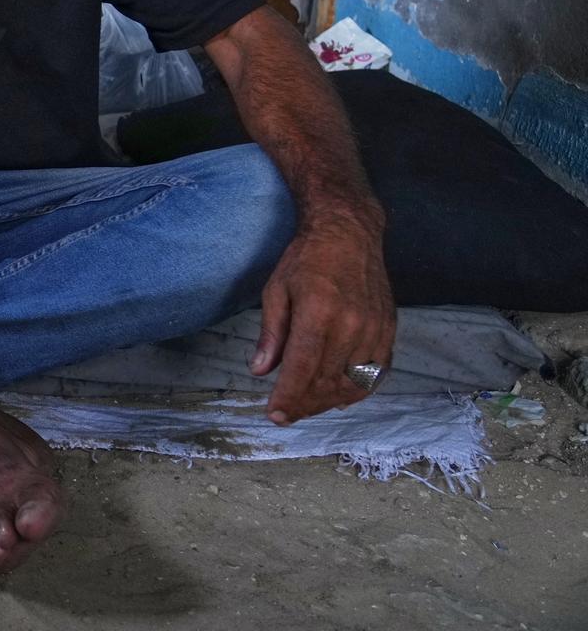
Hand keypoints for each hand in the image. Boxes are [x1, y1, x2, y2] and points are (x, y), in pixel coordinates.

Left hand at [249, 219, 395, 423]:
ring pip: (353, 384)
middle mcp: (351, 325)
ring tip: (308, 405)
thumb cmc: (306, 258)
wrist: (350, 233)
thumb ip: (271, 333)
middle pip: (327, 381)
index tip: (274, 415)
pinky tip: (339, 396)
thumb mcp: (276, 290)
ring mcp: (375, 330)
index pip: (302, 368)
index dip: (288, 397)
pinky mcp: (389, 332)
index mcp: (319, 312)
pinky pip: (377, 374)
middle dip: (304, 404)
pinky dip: (358, 391)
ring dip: (328, 401)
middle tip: (286, 413)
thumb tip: (259, 371)